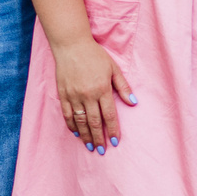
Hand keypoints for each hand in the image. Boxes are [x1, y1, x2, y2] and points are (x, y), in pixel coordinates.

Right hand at [52, 35, 134, 150]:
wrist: (71, 45)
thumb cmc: (95, 55)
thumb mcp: (113, 68)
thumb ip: (123, 86)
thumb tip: (133, 102)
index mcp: (102, 89)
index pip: (109, 115)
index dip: (113, 130)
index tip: (115, 142)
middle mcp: (87, 95)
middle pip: (94, 122)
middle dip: (99, 138)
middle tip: (102, 150)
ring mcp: (74, 95)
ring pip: (80, 121)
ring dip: (86, 135)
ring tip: (90, 146)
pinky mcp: (63, 94)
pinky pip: (67, 114)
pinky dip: (71, 125)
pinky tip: (76, 133)